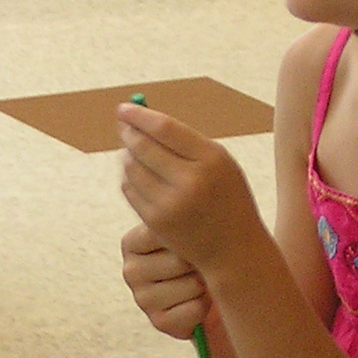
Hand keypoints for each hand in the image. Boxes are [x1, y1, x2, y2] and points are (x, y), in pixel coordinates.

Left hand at [116, 102, 262, 272]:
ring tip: (136, 154)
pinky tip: (140, 178)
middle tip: (123, 127)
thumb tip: (141, 118)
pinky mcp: (156, 222)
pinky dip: (130, 179)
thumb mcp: (219, 163)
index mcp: (211, 159)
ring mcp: (171, 204)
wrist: (234, 248)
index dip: (139, 115)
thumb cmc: (225, 196)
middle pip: (143, 146)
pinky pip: (130, 189)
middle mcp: (191, 181)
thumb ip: (185, 140)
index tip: (124, 108)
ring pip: (132, 167)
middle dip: (128, 133)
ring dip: (129, 156)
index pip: (164, 127)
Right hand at [121, 222, 209, 339]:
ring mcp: (142, 299)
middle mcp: (131, 271)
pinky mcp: (160, 322)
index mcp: (132, 243)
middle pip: (182, 260)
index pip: (167, 232)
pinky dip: (204, 307)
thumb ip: (185, 223)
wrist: (215, 289)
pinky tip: (198, 303)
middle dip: (202, 261)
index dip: (194, 236)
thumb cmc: (204, 252)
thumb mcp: (191, 229)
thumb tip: (191, 222)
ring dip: (205, 285)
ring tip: (200, 283)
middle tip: (200, 265)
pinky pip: (196, 309)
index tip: (197, 238)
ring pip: (193, 285)